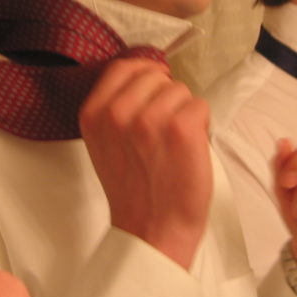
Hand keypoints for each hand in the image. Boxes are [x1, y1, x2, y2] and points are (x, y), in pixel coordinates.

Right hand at [79, 58, 212, 268]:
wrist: (152, 230)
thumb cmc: (134, 188)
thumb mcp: (105, 142)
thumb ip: (115, 106)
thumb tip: (147, 73)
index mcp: (94, 113)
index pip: (123, 67)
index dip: (144, 74)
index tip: (154, 92)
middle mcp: (118, 113)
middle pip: (155, 76)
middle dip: (166, 97)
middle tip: (163, 132)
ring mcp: (150, 119)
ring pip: (180, 90)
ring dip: (184, 112)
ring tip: (174, 144)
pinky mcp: (181, 129)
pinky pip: (200, 105)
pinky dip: (202, 125)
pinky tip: (189, 149)